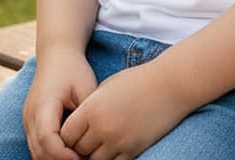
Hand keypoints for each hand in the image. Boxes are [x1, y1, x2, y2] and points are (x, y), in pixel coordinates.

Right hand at [22, 48, 98, 159]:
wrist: (56, 52)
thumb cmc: (73, 69)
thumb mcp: (85, 89)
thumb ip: (86, 117)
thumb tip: (94, 143)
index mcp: (43, 104)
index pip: (47, 140)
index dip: (64, 155)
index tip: (83, 158)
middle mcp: (30, 115)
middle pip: (39, 152)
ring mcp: (28, 119)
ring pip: (36, 153)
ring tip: (78, 158)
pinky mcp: (31, 122)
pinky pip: (37, 147)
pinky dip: (51, 155)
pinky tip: (70, 153)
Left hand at [60, 61, 189, 159]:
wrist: (168, 85)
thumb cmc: (136, 81)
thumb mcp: (106, 88)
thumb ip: (90, 107)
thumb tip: (78, 125)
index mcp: (92, 108)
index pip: (66, 134)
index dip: (66, 137)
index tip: (70, 134)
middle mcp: (102, 128)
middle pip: (78, 150)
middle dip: (77, 148)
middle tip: (81, 143)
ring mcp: (119, 141)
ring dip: (93, 156)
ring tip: (96, 147)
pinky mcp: (134, 150)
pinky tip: (111, 151)